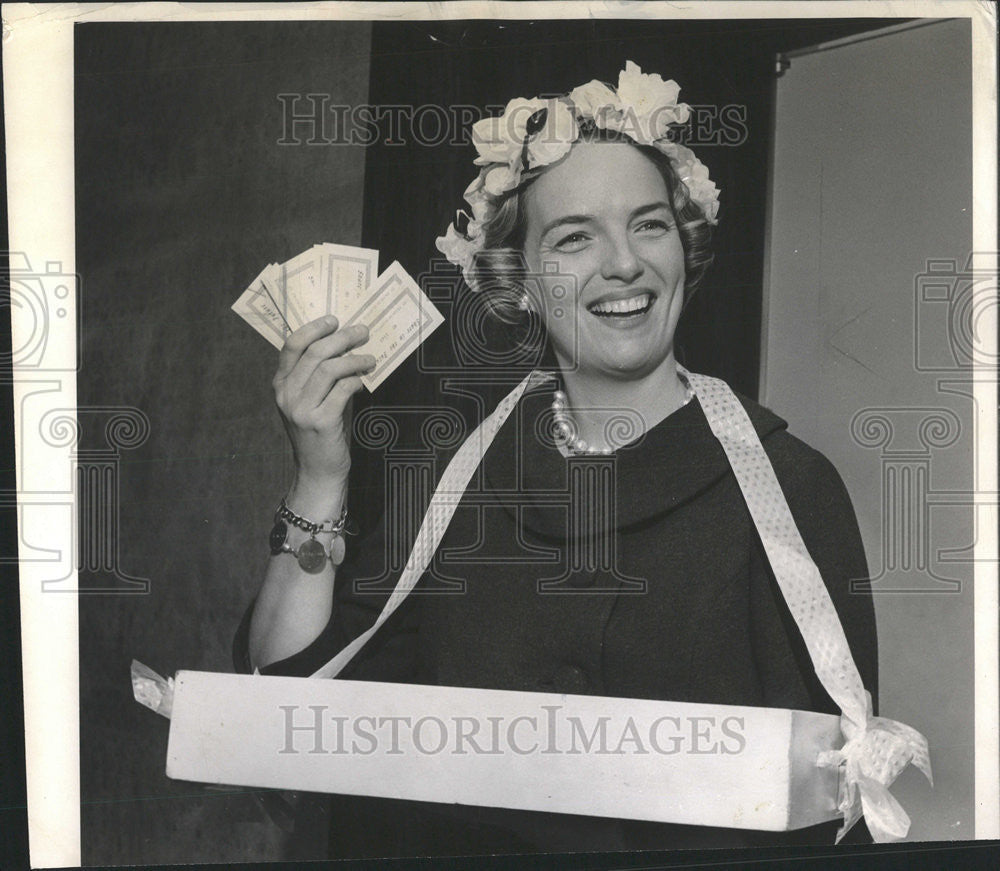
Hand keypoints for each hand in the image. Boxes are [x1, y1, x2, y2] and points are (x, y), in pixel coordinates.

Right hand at [272, 316, 374, 489]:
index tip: (334, 320)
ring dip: (354, 359)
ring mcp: (301, 409)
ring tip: (369, 360)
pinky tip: (363, 382)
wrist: (318, 470)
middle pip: (315, 352)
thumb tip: (344, 344)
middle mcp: (286, 394)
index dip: (313, 328)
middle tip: (362, 333)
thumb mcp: (309, 400)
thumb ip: (316, 375)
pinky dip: (355, 381)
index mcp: (280, 384)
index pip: (291, 345)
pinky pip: (342, 390)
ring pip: (329, 369)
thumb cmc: (319, 431)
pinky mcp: (320, 422)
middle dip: (342, 338)